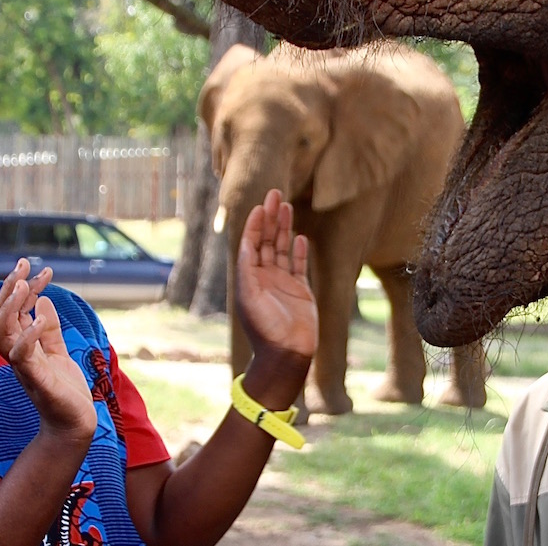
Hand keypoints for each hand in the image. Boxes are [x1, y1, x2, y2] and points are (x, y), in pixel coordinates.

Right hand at [0, 259, 97, 440]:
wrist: (74, 424)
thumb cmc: (64, 389)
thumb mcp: (58, 351)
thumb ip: (50, 328)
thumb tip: (42, 300)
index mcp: (23, 346)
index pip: (14, 311)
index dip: (21, 287)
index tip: (35, 267)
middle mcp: (18, 355)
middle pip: (1, 318)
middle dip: (10, 289)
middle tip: (23, 264)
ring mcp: (24, 367)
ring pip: (3, 335)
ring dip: (12, 309)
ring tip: (25, 285)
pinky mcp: (36, 380)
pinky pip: (23, 356)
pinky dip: (29, 335)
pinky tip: (40, 317)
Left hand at [236, 190, 317, 363]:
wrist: (286, 354)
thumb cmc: (265, 328)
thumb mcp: (250, 297)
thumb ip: (248, 270)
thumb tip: (246, 244)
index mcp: (250, 278)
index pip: (251, 244)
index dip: (254, 224)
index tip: (260, 206)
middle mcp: (265, 277)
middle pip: (267, 241)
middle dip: (270, 218)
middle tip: (275, 194)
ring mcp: (284, 283)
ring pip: (282, 248)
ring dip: (284, 228)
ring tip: (286, 206)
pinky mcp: (301, 291)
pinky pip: (299, 265)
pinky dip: (298, 250)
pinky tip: (298, 236)